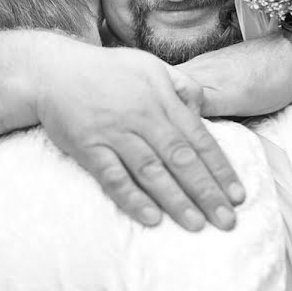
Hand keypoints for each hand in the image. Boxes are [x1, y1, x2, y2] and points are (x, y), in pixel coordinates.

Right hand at [35, 44, 244, 231]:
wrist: (53, 71)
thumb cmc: (105, 70)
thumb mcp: (150, 65)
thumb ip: (181, 85)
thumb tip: (203, 107)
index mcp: (161, 98)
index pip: (198, 138)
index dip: (220, 169)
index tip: (238, 195)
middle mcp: (142, 116)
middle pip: (181, 158)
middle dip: (207, 191)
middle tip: (227, 220)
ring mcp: (114, 132)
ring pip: (151, 170)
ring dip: (176, 200)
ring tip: (197, 224)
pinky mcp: (89, 146)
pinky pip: (113, 177)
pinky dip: (132, 198)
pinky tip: (151, 217)